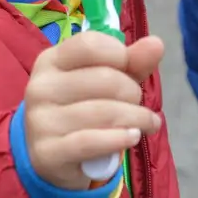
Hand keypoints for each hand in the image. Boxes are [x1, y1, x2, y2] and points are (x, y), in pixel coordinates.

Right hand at [24, 32, 164, 189]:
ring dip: (136, 119)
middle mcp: (41, 86)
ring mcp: (41, 121)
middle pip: (104, 79)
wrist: (47, 154)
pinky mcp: (48, 153)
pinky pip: (92, 142)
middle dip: (132, 92)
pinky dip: (119, 139)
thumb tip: (157, 44)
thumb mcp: (103, 79)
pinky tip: (132, 137)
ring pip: (104, 112)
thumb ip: (131, 61)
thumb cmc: (80, 107)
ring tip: (146, 124)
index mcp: (51, 60)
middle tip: (135, 104)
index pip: (90, 45)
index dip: (119, 55)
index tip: (128, 70)